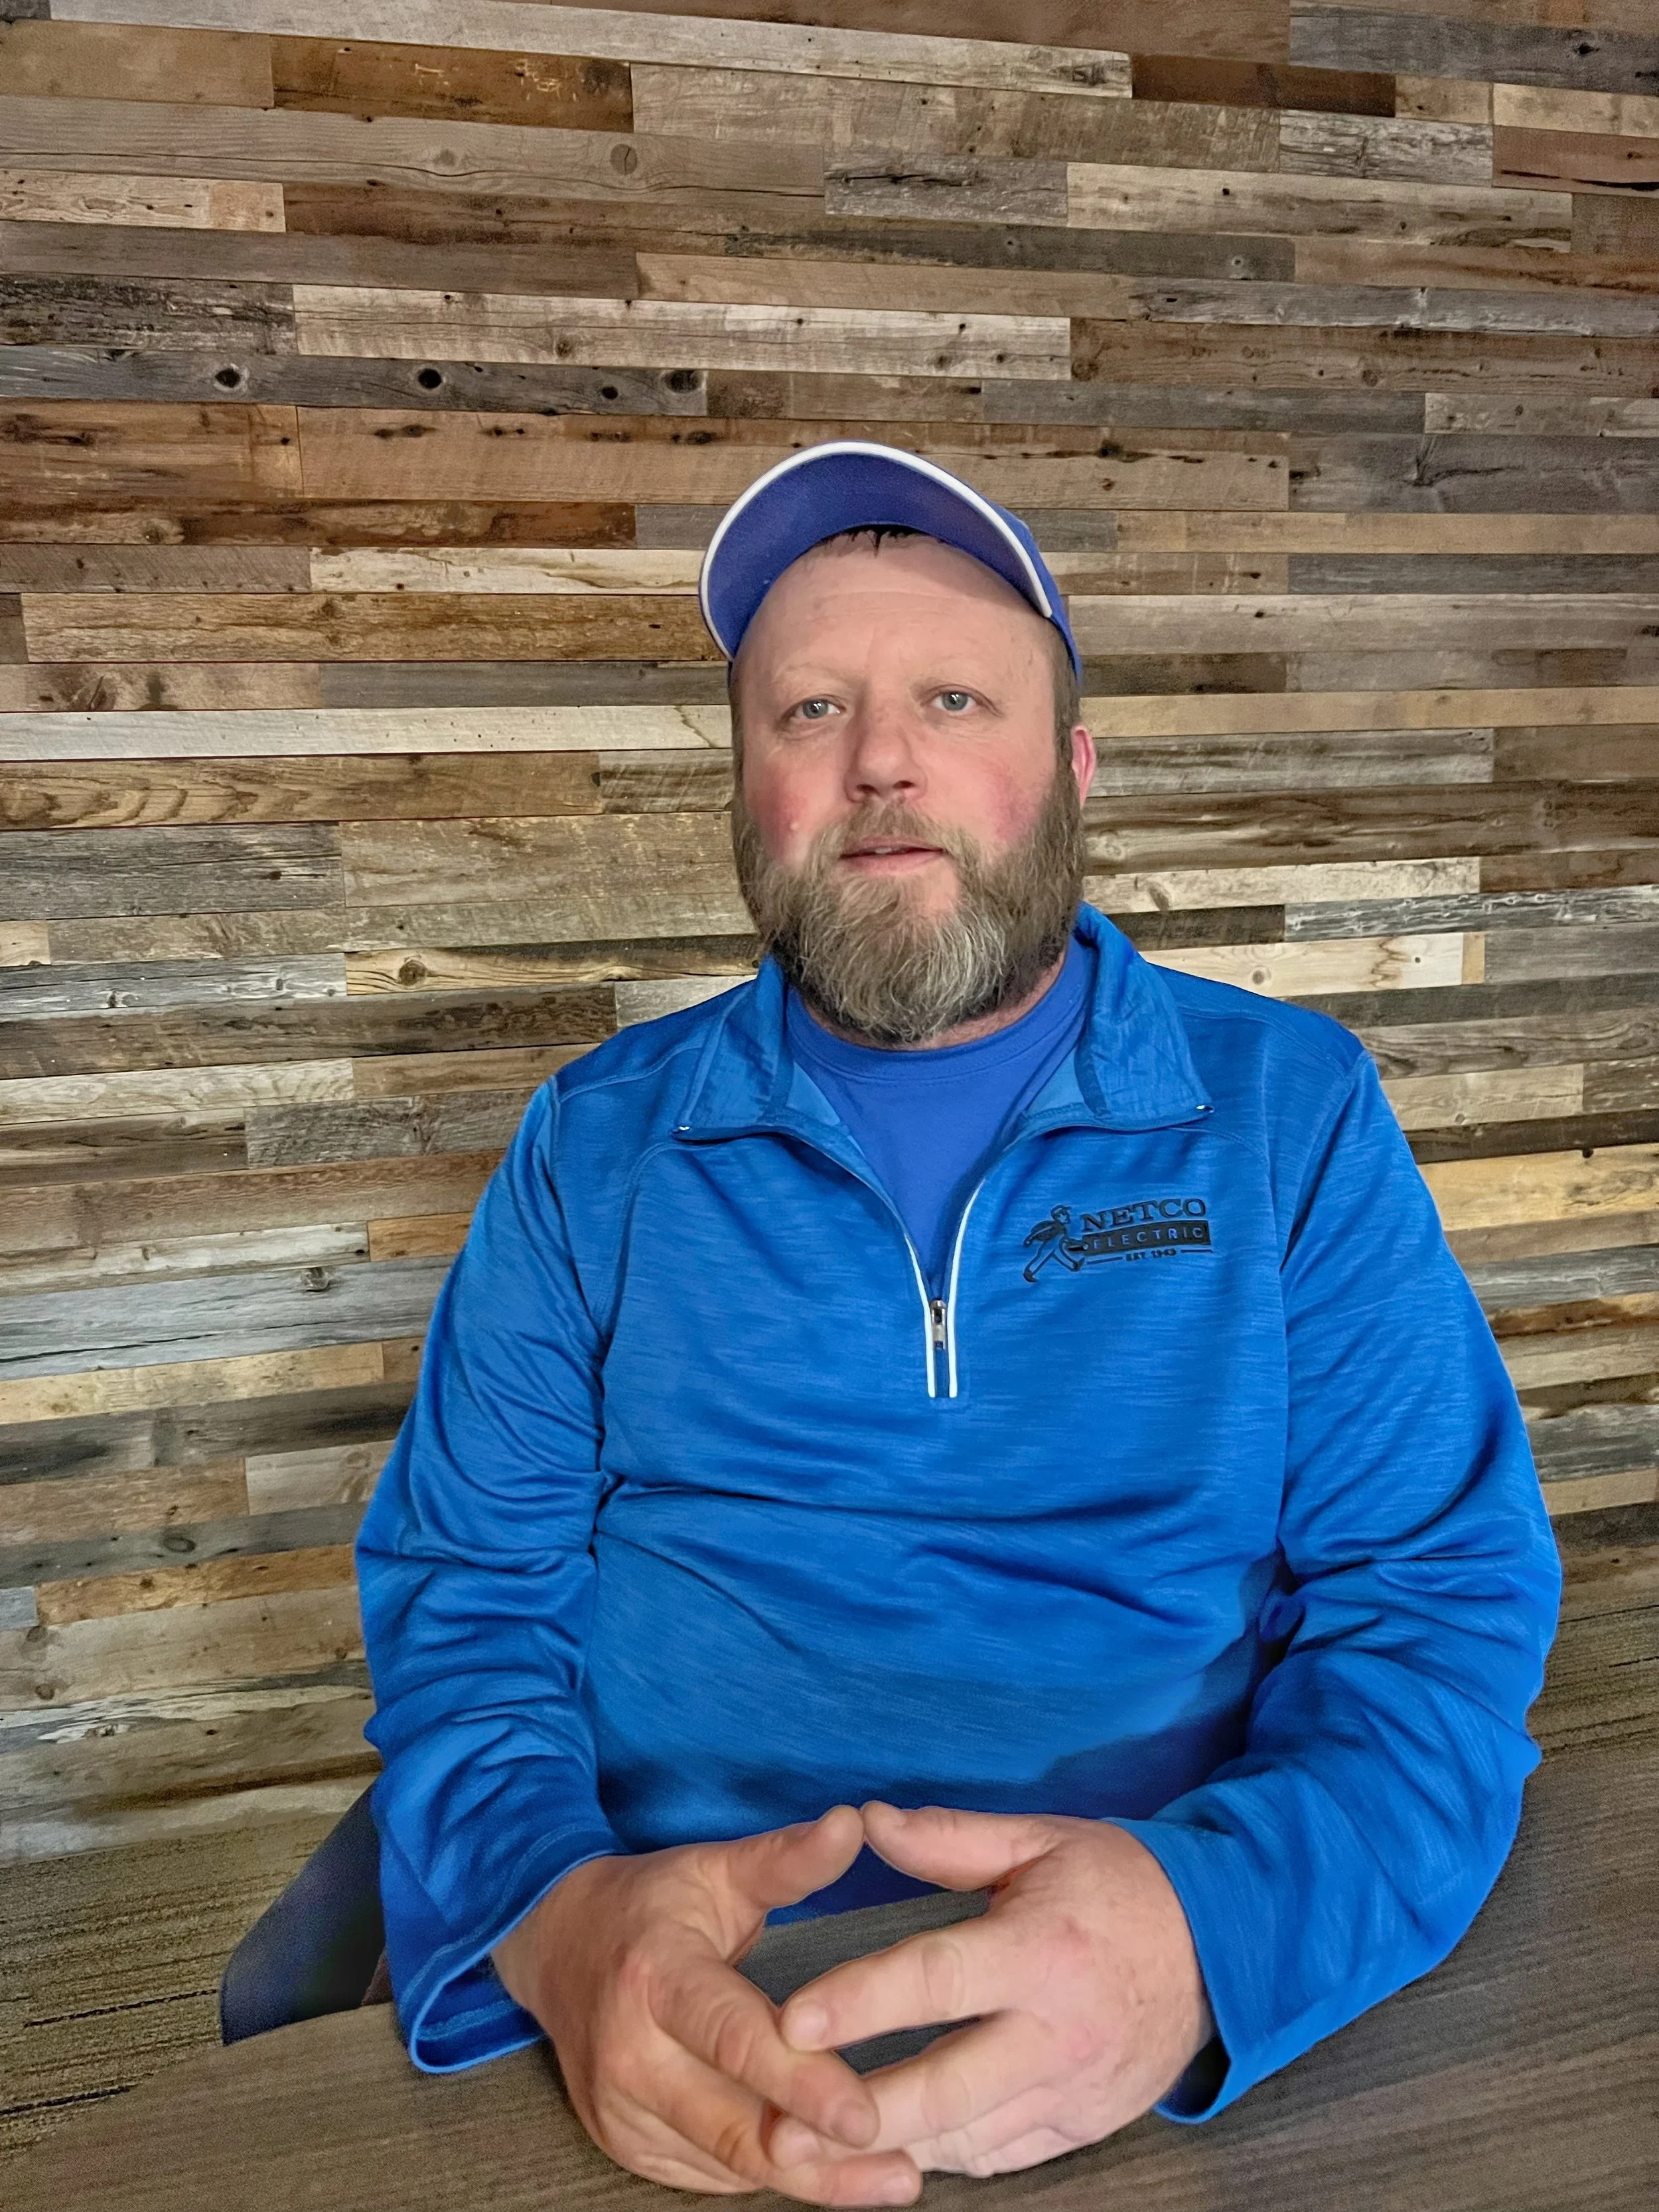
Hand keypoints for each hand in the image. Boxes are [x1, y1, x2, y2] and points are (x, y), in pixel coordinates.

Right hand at [491, 1806, 920, 2204]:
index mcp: (657, 1977)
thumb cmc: (651, 1905)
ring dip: (809, 2178)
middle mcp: (630, 2054)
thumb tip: (853, 1822)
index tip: (867, 2116)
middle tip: (903, 2171)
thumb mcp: (716, 1868)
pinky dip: (770, 2177)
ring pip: (728, 2165)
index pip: (734, 2038)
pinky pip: (710, 2175)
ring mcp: (622, 2111)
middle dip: (821, 2159)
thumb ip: (788, 1858)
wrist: (557, 1944)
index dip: (802, 2082)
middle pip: (734, 2126)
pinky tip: (830, 2173)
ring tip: (888, 2177)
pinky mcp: (625, 2146)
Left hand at [767, 1802, 1213, 2179]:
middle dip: (860, 2112)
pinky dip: (941, 2154)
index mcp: (1041, 1951)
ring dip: (888, 2147)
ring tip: (807, 2147)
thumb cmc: (1116, 1884)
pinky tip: (889, 2145)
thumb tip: (867, 1821)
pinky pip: (998, 2155)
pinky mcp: (1082, 2127)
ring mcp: (1073, 2091)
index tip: (792, 2021)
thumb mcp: (1039, 1840)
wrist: (1219, 1948)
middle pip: (947, 2089)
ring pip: (967, 2139)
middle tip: (781, 2121)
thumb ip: (948, 1838)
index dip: (861, 2002)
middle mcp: (1057, 2032)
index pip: (936, 1982)